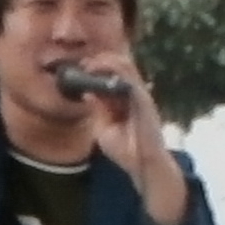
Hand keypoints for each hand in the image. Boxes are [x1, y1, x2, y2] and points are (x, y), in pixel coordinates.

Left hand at [76, 43, 190, 224]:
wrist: (141, 164)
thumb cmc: (126, 150)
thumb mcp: (103, 128)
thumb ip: (97, 109)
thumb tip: (87, 92)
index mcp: (125, 100)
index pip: (113, 74)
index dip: (97, 67)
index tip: (80, 68)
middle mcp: (134, 94)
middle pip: (120, 65)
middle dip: (100, 60)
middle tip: (83, 65)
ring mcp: (140, 95)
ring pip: (126, 65)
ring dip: (105, 61)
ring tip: (89, 66)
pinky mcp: (143, 100)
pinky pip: (129, 78)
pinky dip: (113, 71)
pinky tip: (98, 72)